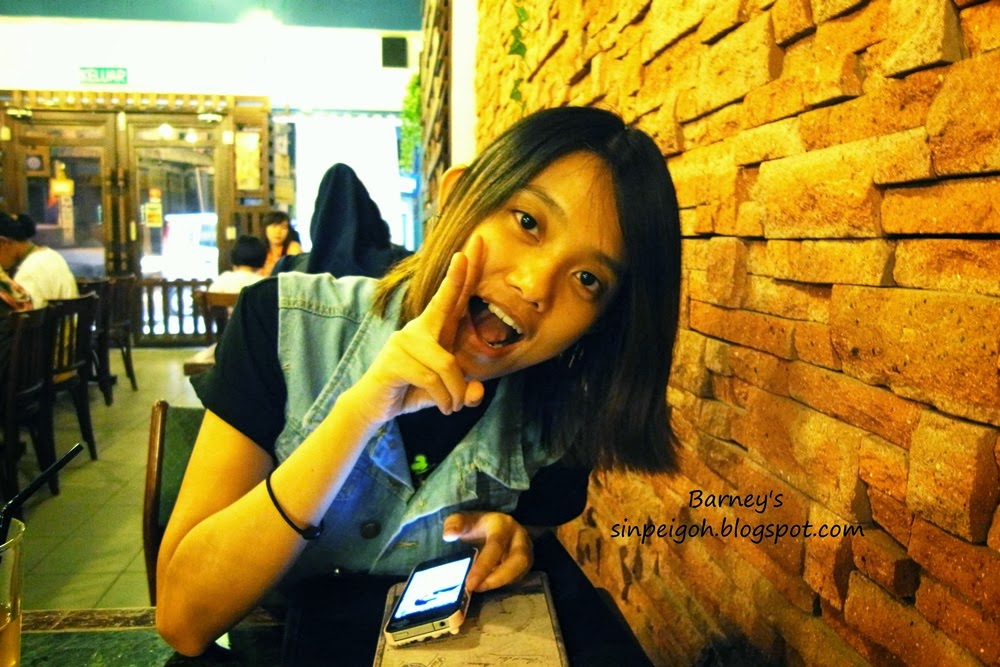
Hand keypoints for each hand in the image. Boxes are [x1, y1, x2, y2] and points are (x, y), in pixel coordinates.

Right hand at [350, 238, 484, 423]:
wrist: (374, 408)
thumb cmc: (412, 391)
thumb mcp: (446, 394)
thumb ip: (465, 391)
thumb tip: (477, 392)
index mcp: (432, 330)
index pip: (450, 298)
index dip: (462, 273)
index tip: (473, 246)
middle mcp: (417, 329)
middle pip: (444, 301)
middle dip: (460, 275)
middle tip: (475, 243)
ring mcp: (403, 342)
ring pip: (447, 364)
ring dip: (456, 393)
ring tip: (454, 407)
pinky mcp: (394, 360)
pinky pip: (432, 379)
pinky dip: (444, 399)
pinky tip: (444, 408)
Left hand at [442, 511, 532, 591]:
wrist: (491, 526)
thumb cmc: (475, 525)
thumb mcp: (463, 520)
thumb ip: (454, 524)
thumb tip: (448, 535)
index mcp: (503, 525)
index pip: (496, 547)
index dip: (483, 566)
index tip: (469, 584)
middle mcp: (519, 537)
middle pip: (518, 560)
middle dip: (499, 578)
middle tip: (478, 588)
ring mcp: (526, 550)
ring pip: (521, 571)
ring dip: (501, 583)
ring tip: (480, 588)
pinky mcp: (526, 563)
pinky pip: (519, 577)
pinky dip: (504, 584)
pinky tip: (488, 585)